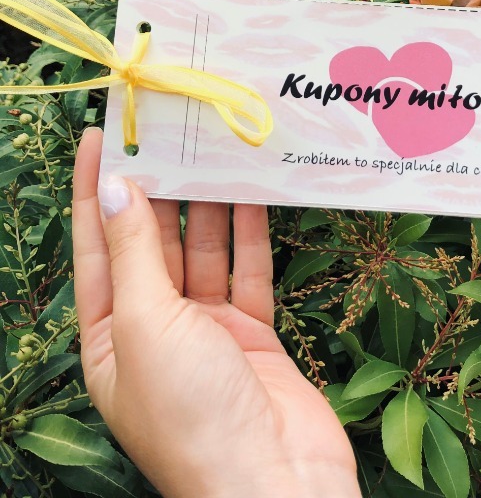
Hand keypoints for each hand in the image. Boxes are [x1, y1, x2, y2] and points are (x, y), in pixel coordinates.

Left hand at [73, 128, 360, 497]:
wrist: (273, 481)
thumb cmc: (190, 413)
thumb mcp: (145, 323)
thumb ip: (135, 252)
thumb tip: (115, 187)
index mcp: (108, 335)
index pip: (96, 244)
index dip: (94, 188)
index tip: (101, 134)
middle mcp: (153, 329)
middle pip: (150, 242)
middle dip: (156, 188)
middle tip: (168, 130)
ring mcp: (205, 331)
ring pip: (202, 251)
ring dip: (206, 203)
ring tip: (211, 148)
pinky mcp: (252, 333)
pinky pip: (248, 271)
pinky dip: (250, 233)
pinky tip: (252, 192)